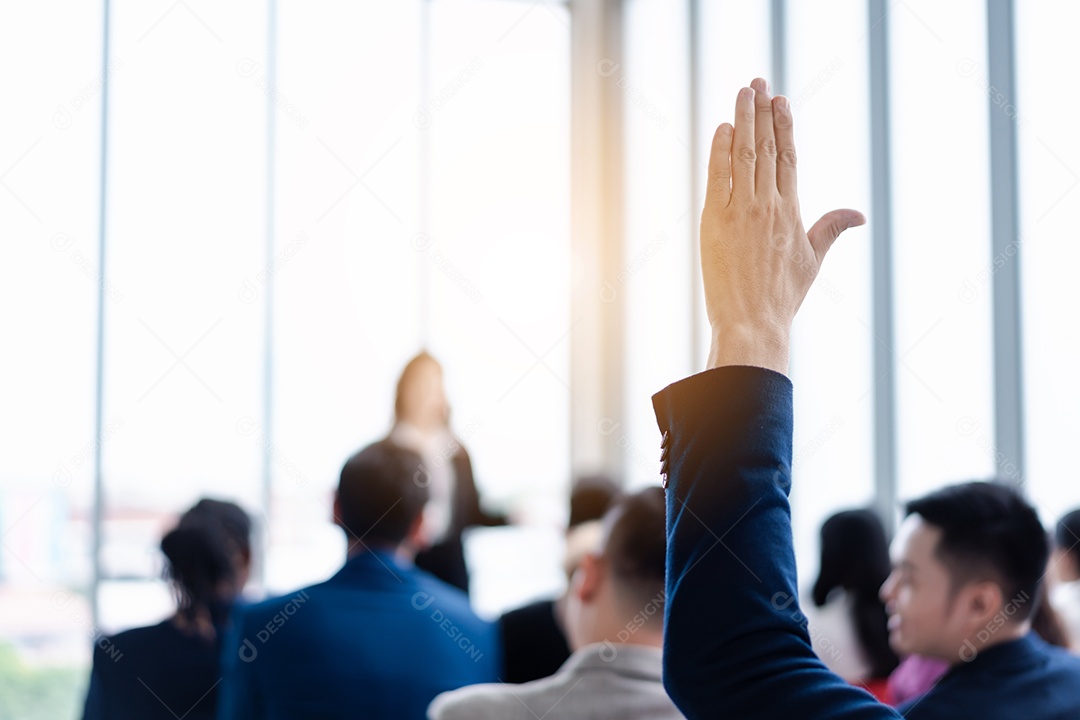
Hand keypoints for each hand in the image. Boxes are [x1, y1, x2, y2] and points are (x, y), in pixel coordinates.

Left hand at [701, 78, 864, 372]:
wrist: (753, 322)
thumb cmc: (781, 296)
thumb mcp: (812, 260)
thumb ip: (831, 229)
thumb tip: (860, 215)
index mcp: (791, 212)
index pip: (789, 158)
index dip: (784, 126)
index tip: (780, 101)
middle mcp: (769, 205)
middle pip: (768, 147)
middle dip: (763, 111)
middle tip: (758, 82)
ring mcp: (742, 211)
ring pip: (745, 154)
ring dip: (744, 119)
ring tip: (742, 92)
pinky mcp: (716, 220)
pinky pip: (719, 176)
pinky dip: (721, 150)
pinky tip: (723, 127)